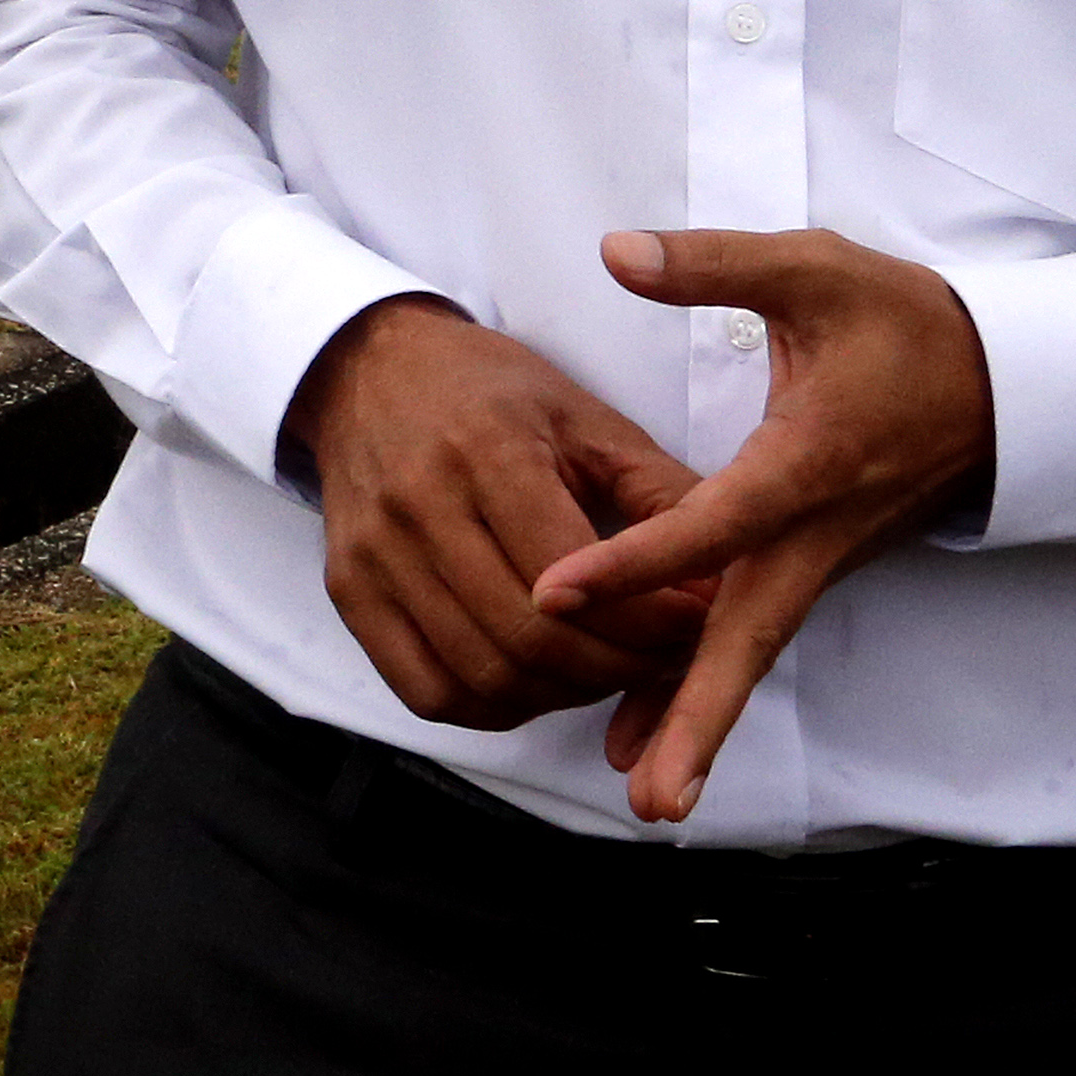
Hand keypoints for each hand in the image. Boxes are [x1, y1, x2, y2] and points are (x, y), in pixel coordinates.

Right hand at [284, 296, 714, 733]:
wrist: (367, 368)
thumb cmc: (489, 391)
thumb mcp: (586, 419)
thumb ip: (663, 498)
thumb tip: (725, 587)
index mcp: (485, 451)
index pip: (575, 579)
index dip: (647, 623)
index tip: (693, 627)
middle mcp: (418, 506)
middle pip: (530, 641)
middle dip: (615, 669)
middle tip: (660, 660)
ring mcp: (374, 556)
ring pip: (482, 676)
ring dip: (560, 695)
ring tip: (603, 668)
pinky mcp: (349, 592)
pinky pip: (427, 691)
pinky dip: (492, 706)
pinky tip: (533, 680)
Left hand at [531, 229, 995, 824]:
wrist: (1003, 382)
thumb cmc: (906, 323)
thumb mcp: (817, 269)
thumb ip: (715, 265)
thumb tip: (618, 252)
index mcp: (808, 462)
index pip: (716, 522)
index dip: (637, 559)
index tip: (557, 591)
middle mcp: (815, 532)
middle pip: (748, 637)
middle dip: (696, 713)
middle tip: (650, 793)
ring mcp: (819, 561)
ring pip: (752, 651)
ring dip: (702, 723)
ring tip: (648, 798)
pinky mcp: (814, 569)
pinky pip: (755, 638)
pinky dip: (708, 690)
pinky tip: (656, 742)